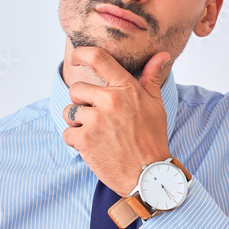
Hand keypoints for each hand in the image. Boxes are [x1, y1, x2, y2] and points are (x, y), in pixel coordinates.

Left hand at [62, 47, 172, 194]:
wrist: (149, 174)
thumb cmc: (152, 139)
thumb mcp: (156, 105)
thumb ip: (151, 78)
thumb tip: (161, 55)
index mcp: (126, 89)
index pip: (98, 58)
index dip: (81, 54)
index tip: (76, 58)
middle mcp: (109, 100)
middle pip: (76, 89)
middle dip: (82, 103)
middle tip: (97, 119)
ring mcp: (95, 120)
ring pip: (69, 111)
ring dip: (77, 122)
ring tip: (96, 134)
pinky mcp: (84, 139)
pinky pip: (67, 132)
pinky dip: (75, 141)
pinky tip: (93, 147)